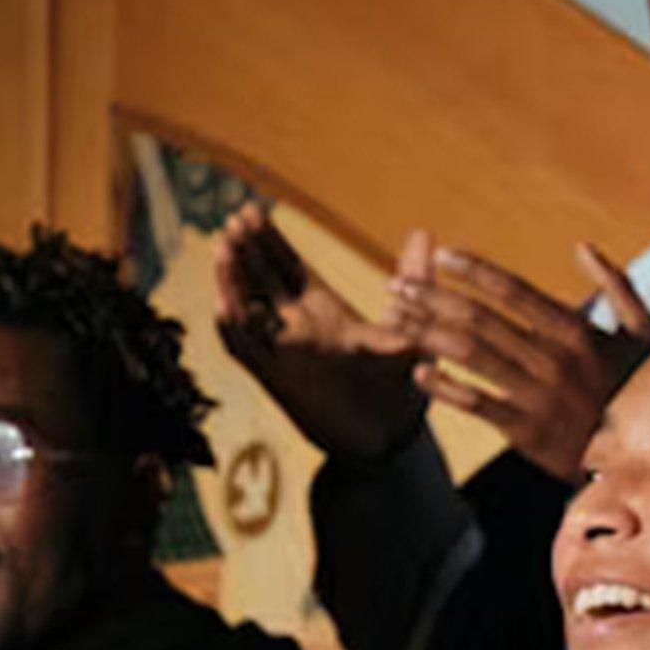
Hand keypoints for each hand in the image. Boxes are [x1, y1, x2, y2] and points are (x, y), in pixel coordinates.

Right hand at [214, 204, 430, 459]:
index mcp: (325, 312)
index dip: (268, 240)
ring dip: (233, 280)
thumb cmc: (401, 386)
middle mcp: (298, 329)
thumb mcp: (409, 326)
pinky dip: (236, 330)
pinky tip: (224, 305)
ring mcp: (285, 354)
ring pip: (247, 310)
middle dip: (245, 249)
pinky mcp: (280, 381)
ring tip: (223, 248)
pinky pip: (249, 352)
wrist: (393, 440)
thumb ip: (415, 280)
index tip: (252, 209)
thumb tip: (425, 232)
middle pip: (261, 280)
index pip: (287, 267)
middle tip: (234, 217)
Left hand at [390, 243, 649, 480]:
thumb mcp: (642, 331)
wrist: (643, 456)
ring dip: (428, 332)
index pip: (512, 290)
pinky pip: (476, 403)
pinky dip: (445, 387)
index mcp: (574, 331)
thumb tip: (582, 246)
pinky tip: (418, 373)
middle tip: (398, 284)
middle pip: (480, 319)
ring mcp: (537, 395)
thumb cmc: (639, 386)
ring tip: (398, 317)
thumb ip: (617, 284)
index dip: (473, 270)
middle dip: (433, 297)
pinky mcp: (526, 431)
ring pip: (470, 355)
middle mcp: (552, 359)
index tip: (441, 256)